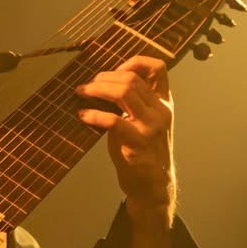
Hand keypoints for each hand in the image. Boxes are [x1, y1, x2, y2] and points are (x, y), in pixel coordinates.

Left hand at [75, 55, 176, 227]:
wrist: (153, 186)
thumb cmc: (143, 152)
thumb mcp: (145, 122)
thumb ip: (134, 102)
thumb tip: (105, 82)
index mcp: (164, 102)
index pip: (158, 68)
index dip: (134, 62)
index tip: (115, 70)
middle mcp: (161, 111)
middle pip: (132, 78)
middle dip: (104, 77)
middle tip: (88, 85)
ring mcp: (151, 126)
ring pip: (124, 92)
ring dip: (97, 89)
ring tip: (82, 93)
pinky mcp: (137, 143)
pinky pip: (113, 121)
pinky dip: (94, 115)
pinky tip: (83, 116)